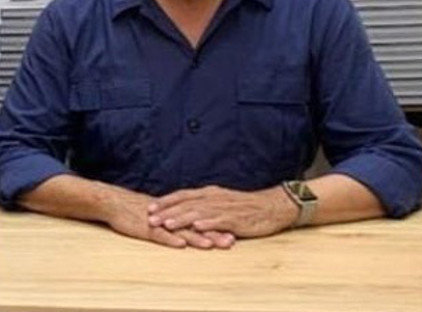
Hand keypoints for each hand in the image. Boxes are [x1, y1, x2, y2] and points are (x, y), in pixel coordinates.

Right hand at [102, 188, 234, 249]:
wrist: (114, 202)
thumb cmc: (137, 210)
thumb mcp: (161, 214)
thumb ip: (176, 219)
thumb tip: (192, 227)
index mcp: (176, 213)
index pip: (200, 219)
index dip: (216, 226)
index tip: (234, 232)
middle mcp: (170, 216)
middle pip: (195, 225)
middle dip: (213, 233)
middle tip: (231, 241)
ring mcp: (159, 222)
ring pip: (180, 230)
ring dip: (196, 237)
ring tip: (211, 245)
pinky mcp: (145, 228)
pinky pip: (159, 234)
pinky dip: (170, 238)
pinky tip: (180, 244)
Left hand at [147, 185, 297, 237]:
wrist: (272, 206)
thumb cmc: (245, 206)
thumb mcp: (221, 202)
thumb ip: (204, 205)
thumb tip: (185, 211)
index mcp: (209, 193)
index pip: (182, 195)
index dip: (165, 201)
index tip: (149, 208)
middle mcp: (214, 198)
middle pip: (186, 204)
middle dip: (167, 212)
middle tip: (150, 219)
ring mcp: (224, 208)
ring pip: (199, 212)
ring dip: (181, 218)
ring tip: (167, 224)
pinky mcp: (236, 218)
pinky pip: (220, 221)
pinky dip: (208, 224)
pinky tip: (197, 228)